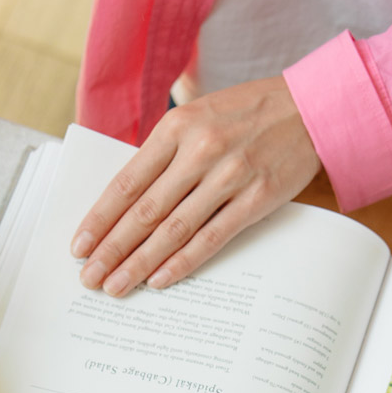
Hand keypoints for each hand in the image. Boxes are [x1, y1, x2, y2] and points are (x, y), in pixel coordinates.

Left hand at [70, 76, 321, 295]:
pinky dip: (181, 262)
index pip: (127, 182)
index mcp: (177, 127)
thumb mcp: (198, 117)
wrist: (311, 107)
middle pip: (144, 212)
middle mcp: (199, 150)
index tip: (80, 245)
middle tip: (89, 278)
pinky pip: (211, 238)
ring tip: (116, 285)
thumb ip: (165, 154)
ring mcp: (229, 176)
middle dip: (111, 250)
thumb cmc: (248, 114)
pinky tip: (159, 279)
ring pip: (173, 230)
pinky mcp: (256, 199)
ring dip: (139, 263)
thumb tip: (128, 202)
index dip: (100, 218)